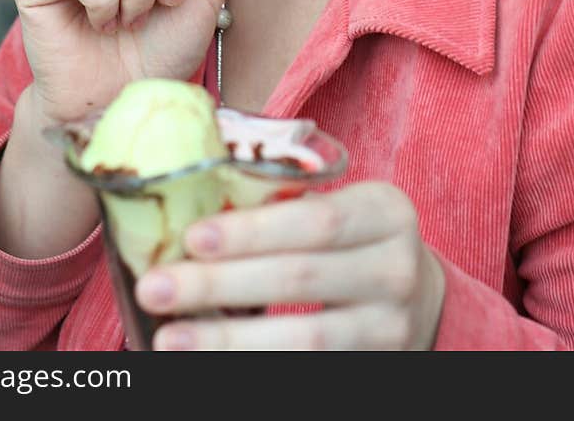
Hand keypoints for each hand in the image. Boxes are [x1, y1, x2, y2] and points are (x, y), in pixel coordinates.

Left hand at [135, 182, 445, 350]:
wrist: (418, 296)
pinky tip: (208, 362)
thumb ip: (284, 203)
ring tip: (169, 338)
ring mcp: (390, 327)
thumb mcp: (341, 206)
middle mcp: (396, 269)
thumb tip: (186, 204)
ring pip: (303, 340)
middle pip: (300, 279)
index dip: (252, 231)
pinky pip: (307, 371)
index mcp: (385, 211)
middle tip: (155, 287)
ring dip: (228, 340)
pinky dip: (253, 366)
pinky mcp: (376, 366)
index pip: (315, 221)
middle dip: (220, 285)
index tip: (191, 237)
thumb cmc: (353, 238)